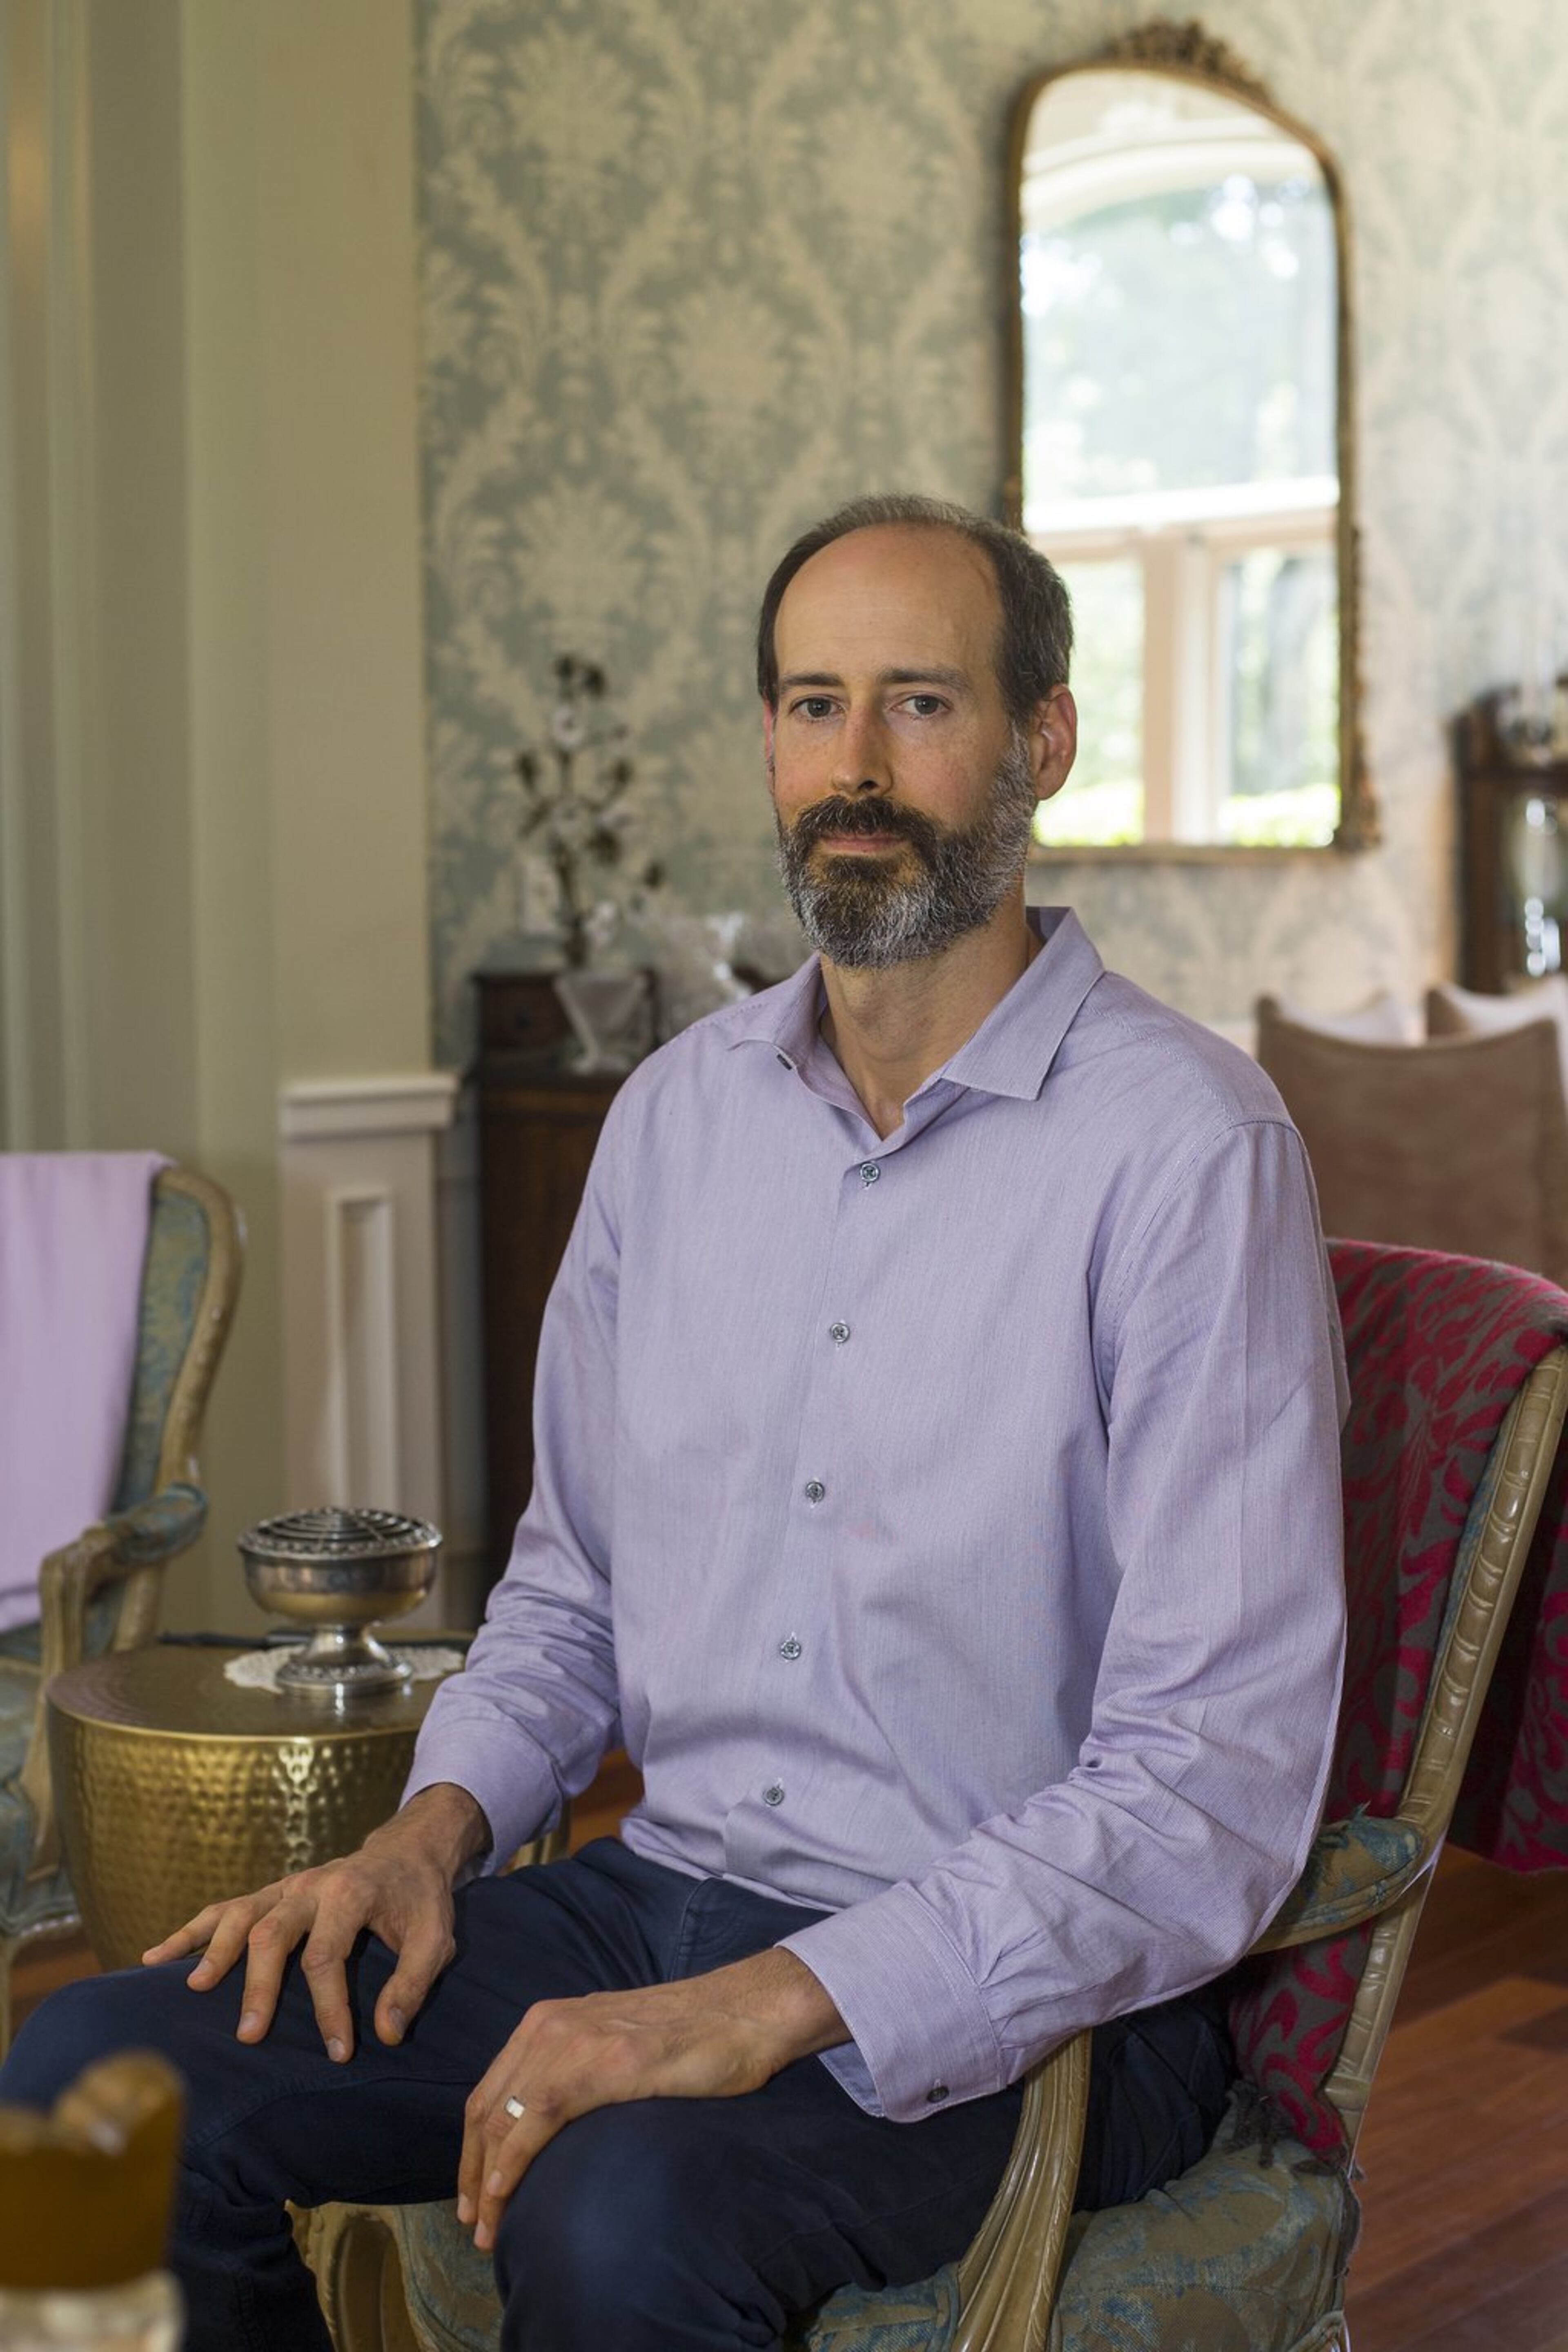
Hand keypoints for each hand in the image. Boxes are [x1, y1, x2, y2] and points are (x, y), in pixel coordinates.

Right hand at [140, 1782, 490, 2061]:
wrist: (407, 1852)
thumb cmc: (420, 1900)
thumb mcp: (436, 1939)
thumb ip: (412, 1984)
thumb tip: (386, 2034)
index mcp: (351, 1893)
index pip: (328, 1956)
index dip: (331, 2007)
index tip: (338, 2052)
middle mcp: (310, 1885)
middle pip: (273, 1933)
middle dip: (259, 1985)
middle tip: (250, 2036)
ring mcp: (285, 1887)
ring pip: (240, 1915)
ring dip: (214, 1951)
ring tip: (195, 1990)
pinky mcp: (270, 1894)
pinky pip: (222, 1910)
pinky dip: (189, 1932)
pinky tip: (155, 1958)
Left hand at [456, 1946, 845, 2250]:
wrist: (743, 2012)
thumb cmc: (689, 2035)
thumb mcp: (613, 2044)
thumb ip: (575, 2069)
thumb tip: (546, 2124)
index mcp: (549, 2019)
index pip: (489, 2092)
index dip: (472, 2150)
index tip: (475, 2198)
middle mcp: (550, 2025)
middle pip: (486, 2110)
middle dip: (473, 2174)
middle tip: (476, 2226)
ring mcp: (575, 2041)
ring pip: (504, 2118)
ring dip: (488, 2182)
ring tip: (490, 2230)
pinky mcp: (605, 2062)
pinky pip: (539, 2117)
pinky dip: (514, 2161)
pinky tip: (507, 2194)